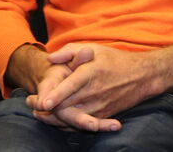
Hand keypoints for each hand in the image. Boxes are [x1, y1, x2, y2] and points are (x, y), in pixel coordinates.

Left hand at [29, 43, 158, 125]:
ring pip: (71, 117)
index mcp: (91, 72)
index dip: (56, 95)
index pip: (71, 86)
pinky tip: (55, 119)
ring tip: (39, 113)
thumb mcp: (94, 49)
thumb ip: (70, 51)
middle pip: (66, 104)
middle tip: (29, 102)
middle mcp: (94, 91)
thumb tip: (50, 58)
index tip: (42, 102)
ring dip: (53, 117)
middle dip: (45, 107)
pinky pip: (81, 124)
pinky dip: (65, 123)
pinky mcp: (102, 115)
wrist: (143, 76)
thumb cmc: (115, 60)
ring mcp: (99, 105)